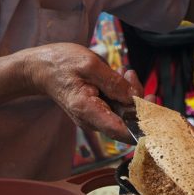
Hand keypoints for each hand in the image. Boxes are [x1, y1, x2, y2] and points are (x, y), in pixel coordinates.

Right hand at [20, 43, 142, 142]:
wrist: (39, 68)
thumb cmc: (60, 63)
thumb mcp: (89, 64)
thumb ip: (113, 82)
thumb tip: (135, 97)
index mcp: (88, 111)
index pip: (122, 131)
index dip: (144, 125)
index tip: (154, 106)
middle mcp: (92, 120)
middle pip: (127, 122)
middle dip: (139, 101)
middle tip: (133, 76)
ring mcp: (94, 116)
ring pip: (124, 114)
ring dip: (132, 94)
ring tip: (126, 72)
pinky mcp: (96, 109)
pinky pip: (117, 107)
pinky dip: (123, 93)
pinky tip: (122, 76)